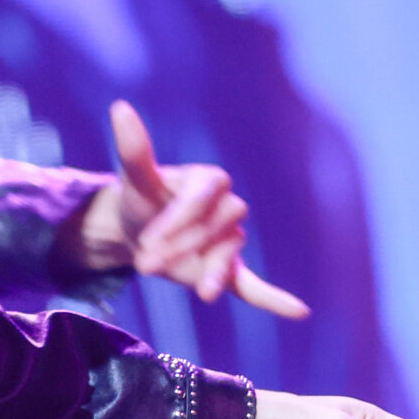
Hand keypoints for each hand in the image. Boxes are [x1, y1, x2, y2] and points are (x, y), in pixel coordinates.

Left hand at [56, 100, 309, 317]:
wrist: (136, 231)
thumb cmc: (141, 199)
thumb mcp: (135, 178)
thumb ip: (135, 149)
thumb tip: (119, 106)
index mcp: (209, 181)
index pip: (202, 201)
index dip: (176, 221)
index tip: (147, 238)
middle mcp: (226, 208)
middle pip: (216, 229)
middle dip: (182, 247)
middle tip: (144, 265)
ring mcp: (229, 241)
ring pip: (230, 256)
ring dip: (211, 273)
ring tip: (200, 292)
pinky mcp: (229, 271)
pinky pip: (257, 287)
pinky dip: (276, 300)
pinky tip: (299, 312)